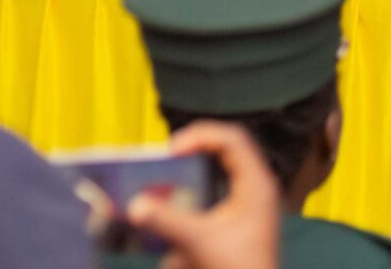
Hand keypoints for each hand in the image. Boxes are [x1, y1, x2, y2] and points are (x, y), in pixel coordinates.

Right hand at [125, 122, 280, 268]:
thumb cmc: (236, 268)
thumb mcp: (198, 242)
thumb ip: (166, 221)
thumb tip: (133, 205)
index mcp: (256, 183)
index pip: (232, 139)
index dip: (201, 136)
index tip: (170, 149)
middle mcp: (257, 185)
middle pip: (229, 148)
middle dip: (196, 146)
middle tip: (166, 155)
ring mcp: (252, 199)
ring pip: (225, 165)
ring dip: (197, 163)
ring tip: (168, 167)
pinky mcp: (242, 214)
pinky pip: (222, 185)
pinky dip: (200, 183)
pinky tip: (178, 193)